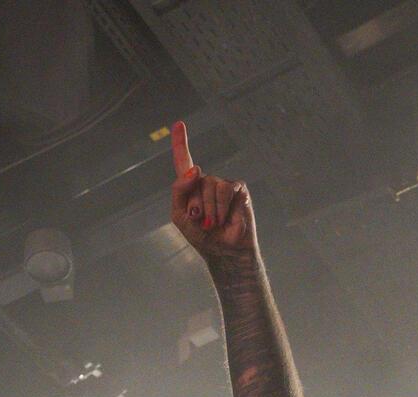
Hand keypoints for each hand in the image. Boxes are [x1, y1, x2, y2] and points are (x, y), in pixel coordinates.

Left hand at [170, 121, 255, 267]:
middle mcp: (207, 181)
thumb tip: (196, 168)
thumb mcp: (179, 216)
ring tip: (213, 223)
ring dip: (210, 210)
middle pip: (195, 180)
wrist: (224, 251)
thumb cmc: (202, 236)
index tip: (178, 123)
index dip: (180, 142)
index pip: (184, 161)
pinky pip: (226, 190)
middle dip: (195, 205)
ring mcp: (224, 184)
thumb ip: (179, 189)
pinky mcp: (239, 189)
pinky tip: (226, 219)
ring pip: (211, 185)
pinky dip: (222, 208)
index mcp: (191, 187)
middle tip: (201, 222)